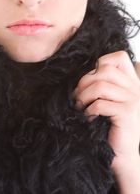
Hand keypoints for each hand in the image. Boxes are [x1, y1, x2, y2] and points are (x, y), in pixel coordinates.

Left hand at [73, 51, 139, 174]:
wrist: (121, 153)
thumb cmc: (109, 125)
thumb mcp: (108, 98)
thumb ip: (102, 82)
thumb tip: (80, 71)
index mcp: (131, 81)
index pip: (119, 57)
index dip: (100, 64)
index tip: (89, 80)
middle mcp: (135, 88)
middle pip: (104, 70)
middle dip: (84, 82)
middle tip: (78, 97)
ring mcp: (133, 100)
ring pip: (100, 85)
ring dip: (84, 96)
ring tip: (81, 107)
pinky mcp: (127, 113)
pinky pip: (100, 104)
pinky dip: (89, 111)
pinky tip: (89, 118)